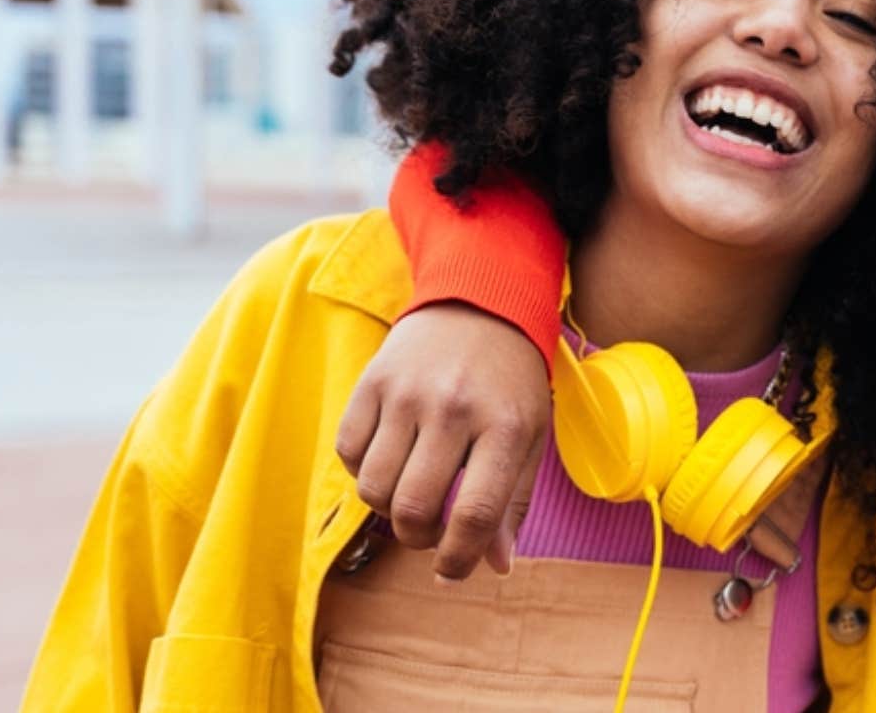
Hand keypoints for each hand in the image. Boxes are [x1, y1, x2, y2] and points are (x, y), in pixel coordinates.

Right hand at [336, 302, 551, 580]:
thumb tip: (495, 566)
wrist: (479, 304)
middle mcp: (452, 409)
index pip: (474, 514)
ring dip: (388, 510)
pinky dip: (362, 472)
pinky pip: (347, 453)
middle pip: (414, 509)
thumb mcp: (529, 435)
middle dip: (418, 539)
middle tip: (430, 532)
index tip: (452, 571)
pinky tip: (390, 461)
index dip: (459, 558)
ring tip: (411, 496)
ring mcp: (406, 394)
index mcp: (504, 426)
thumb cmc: (510, 381)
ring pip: (373, 488)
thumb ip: (512, 502)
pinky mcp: (371, 382)